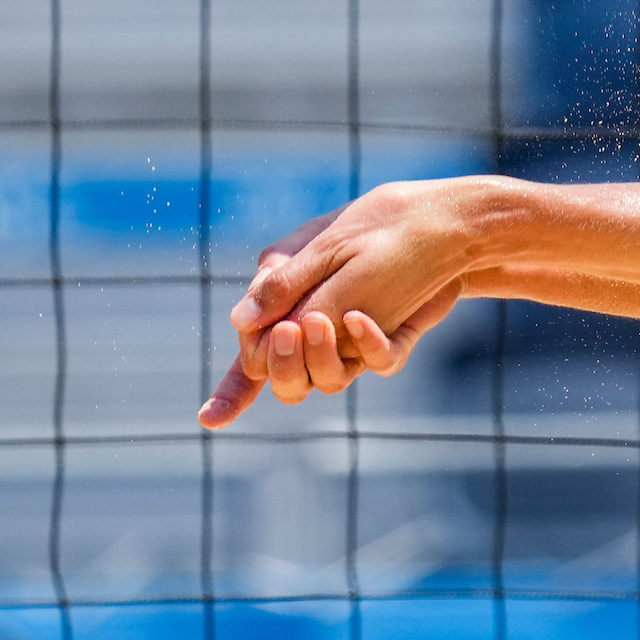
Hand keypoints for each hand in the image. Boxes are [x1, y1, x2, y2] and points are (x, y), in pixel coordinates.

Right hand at [195, 179, 487, 427]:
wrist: (429, 221)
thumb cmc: (361, 228)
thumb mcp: (312, 247)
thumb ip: (279, 284)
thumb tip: (241, 322)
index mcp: (285, 314)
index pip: (251, 363)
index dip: (231, 395)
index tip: (210, 419)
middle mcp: (318, 338)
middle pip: (288, 383)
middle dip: (282, 367)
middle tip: (288, 331)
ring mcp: (356, 344)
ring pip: (330, 380)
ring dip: (319, 357)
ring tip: (320, 320)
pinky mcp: (395, 339)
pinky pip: (380, 361)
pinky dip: (367, 345)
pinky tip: (356, 317)